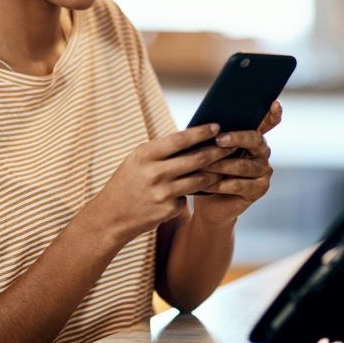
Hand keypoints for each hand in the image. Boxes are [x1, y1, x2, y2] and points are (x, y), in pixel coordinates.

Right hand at [87, 124, 234, 242]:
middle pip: (196, 159)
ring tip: (227, 164)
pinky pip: (189, 197)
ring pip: (199, 179)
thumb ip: (162, 151)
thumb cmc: (127, 182)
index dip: (201, 132)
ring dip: (215, 172)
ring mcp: (162, 193)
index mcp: (145, 155)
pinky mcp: (169, 209)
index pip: (180, 139)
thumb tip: (193, 137)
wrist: (110, 217)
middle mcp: (154, 172)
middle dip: (218, 151)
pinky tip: (197, 190)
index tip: (218, 126)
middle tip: (233, 144)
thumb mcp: (138, 161)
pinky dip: (194, 192)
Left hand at [191, 101, 281, 224]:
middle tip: (218, 139)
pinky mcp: (260, 189)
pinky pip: (240, 185)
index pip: (269, 121)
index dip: (273, 113)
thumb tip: (205, 124)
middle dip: (236, 138)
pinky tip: (206, 184)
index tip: (274, 103)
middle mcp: (263, 151)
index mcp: (252, 137)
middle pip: (255, 139)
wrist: (209, 202)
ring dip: (221, 165)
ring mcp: (264, 170)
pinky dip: (220, 185)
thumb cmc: (207, 170)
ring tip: (203, 164)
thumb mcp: (208, 150)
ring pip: (243, 165)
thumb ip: (213, 136)